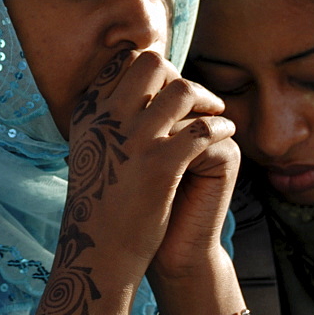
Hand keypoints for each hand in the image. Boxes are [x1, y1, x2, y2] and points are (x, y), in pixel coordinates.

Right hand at [27, 49, 236, 314]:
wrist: (97, 252)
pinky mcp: (160, 166)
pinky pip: (202, 129)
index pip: (124, 61)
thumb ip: (108, 119)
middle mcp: (107, 118)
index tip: (169, 87)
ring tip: (216, 112)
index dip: (154, 70)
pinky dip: (219, 127)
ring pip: (181, 90)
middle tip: (195, 99)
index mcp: (88, 112)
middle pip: (152, 64)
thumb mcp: (92, 151)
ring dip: (206, 98)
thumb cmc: (100, 203)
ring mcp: (134, 140)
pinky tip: (225, 134)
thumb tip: (136, 91)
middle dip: (179, 76)